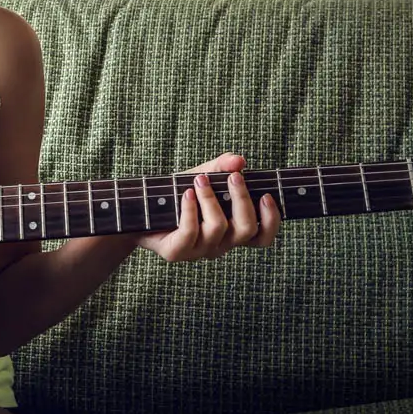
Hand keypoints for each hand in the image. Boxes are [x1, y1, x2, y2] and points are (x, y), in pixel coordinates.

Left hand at [136, 152, 278, 260]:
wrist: (141, 209)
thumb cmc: (177, 193)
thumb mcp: (202, 174)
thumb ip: (222, 167)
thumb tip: (239, 160)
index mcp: (231, 232)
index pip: (262, 238)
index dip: (271, 221)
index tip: (266, 195)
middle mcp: (219, 245)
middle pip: (246, 230)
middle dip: (242, 200)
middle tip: (233, 177)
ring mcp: (198, 251)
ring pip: (218, 228)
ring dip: (210, 199)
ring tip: (199, 181)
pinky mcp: (176, 253)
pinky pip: (191, 232)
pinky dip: (190, 210)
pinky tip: (186, 194)